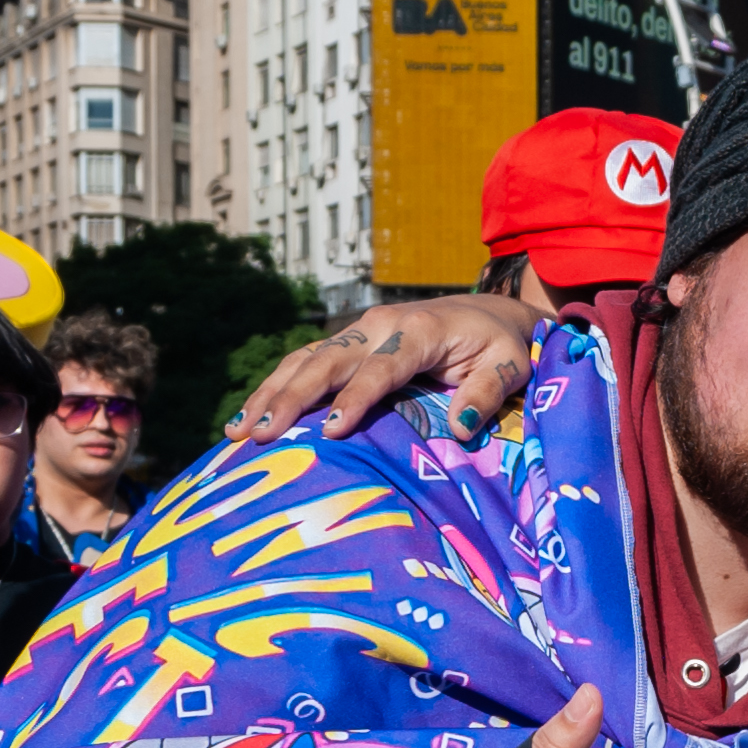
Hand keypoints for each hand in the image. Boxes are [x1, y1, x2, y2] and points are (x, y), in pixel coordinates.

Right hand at [228, 292, 548, 446]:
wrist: (488, 314)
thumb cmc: (499, 346)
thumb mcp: (509, 365)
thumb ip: (487, 393)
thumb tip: (461, 428)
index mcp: (418, 331)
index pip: (380, 368)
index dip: (355, 398)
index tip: (331, 430)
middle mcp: (378, 327)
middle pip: (327, 362)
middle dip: (291, 397)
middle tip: (261, 434)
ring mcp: (358, 333)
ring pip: (304, 361)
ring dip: (270, 394)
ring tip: (238, 430)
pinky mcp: (347, 344)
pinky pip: (303, 364)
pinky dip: (274, 388)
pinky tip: (246, 418)